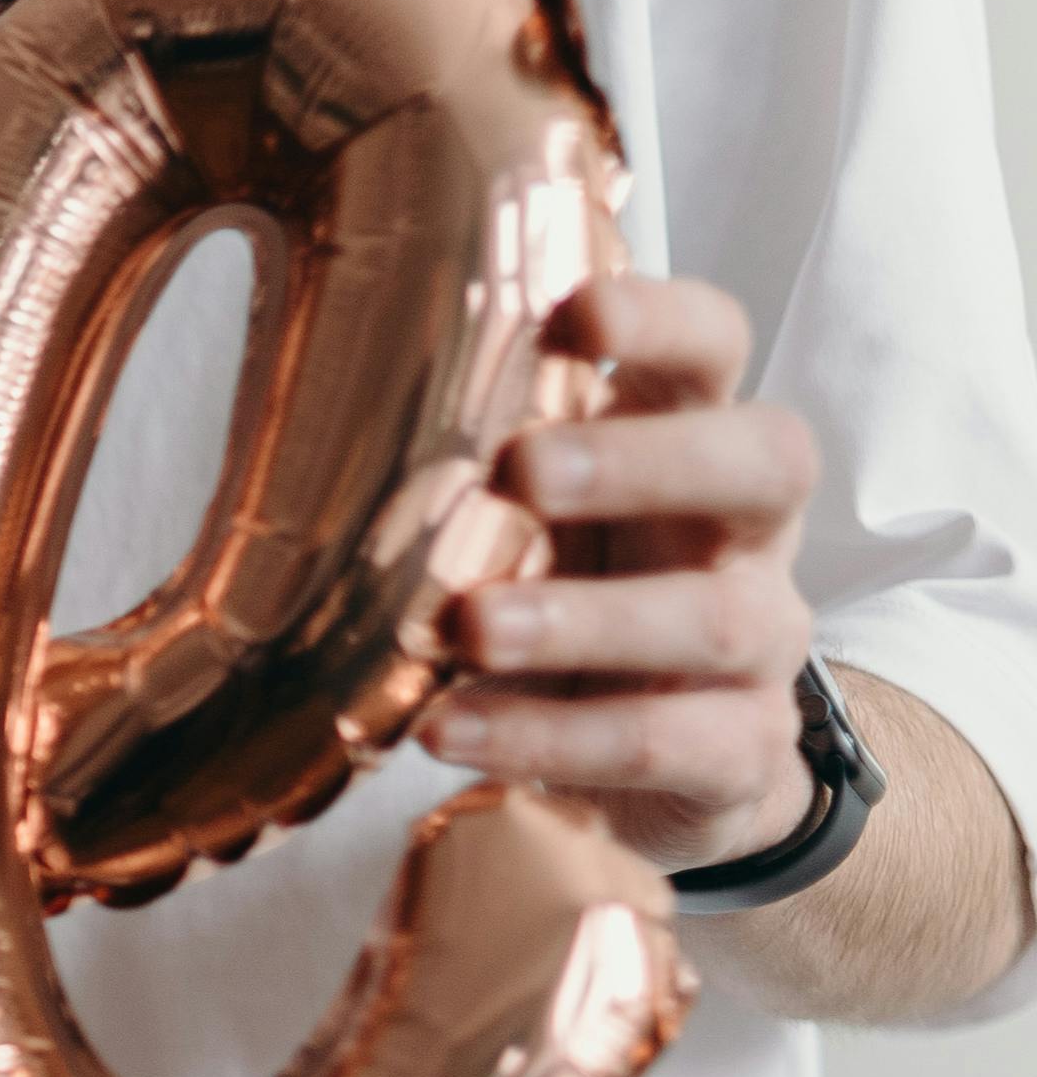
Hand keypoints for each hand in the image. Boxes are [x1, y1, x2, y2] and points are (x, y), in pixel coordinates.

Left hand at [430, 273, 820, 870]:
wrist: (652, 760)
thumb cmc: (563, 594)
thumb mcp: (522, 520)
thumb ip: (467, 467)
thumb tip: (313, 417)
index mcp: (692, 438)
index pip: (716, 347)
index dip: (663, 321)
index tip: (573, 315)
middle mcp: (748, 530)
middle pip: (763, 461)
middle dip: (641, 460)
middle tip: (521, 469)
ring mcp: (763, 641)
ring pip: (714, 618)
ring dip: (581, 620)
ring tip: (468, 627)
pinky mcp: (743, 750)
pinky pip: (664, 742)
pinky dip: (551, 738)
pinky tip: (451, 729)